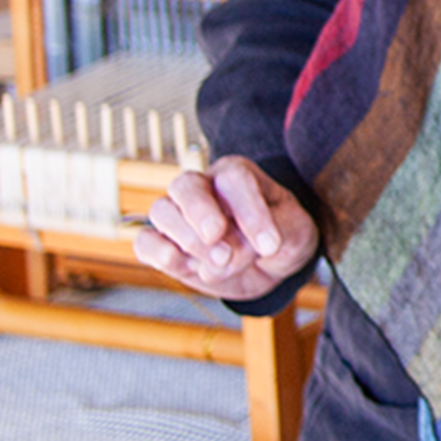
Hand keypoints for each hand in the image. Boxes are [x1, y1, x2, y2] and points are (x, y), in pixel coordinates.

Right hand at [134, 155, 319, 303]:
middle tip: (225, 252)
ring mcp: (178, 215)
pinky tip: (187, 266)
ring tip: (220, 264)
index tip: (269, 246)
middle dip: (202, 215)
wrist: (269, 264)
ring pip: (162, 212)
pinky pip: (145, 242)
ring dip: (189, 241)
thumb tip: (228, 253)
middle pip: (185, 186)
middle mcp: (203, 187)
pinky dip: (160, 254)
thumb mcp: (295, 232)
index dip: (250, 212)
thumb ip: (271, 233)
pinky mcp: (164, 244)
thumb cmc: (282, 236)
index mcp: (237, 175)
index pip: (234, 180)